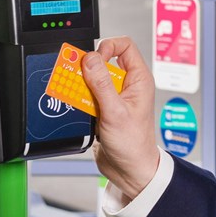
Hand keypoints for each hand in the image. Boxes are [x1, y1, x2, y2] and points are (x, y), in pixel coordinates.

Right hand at [82, 36, 159, 199]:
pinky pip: (87, 94)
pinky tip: (78, 108)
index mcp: (139, 80)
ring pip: (92, 78)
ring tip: (76, 96)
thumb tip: (91, 59)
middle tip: (76, 77)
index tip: (93, 59)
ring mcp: (114, 96)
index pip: (125, 46)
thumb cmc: (134, 145)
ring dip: (81, 86)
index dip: (108, 47)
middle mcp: (128, 85)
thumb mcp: (115, 112)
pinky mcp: (103, 108)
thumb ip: (102, 84)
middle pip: (104, 61)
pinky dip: (79, 99)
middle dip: (88, 69)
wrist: (129, 170)